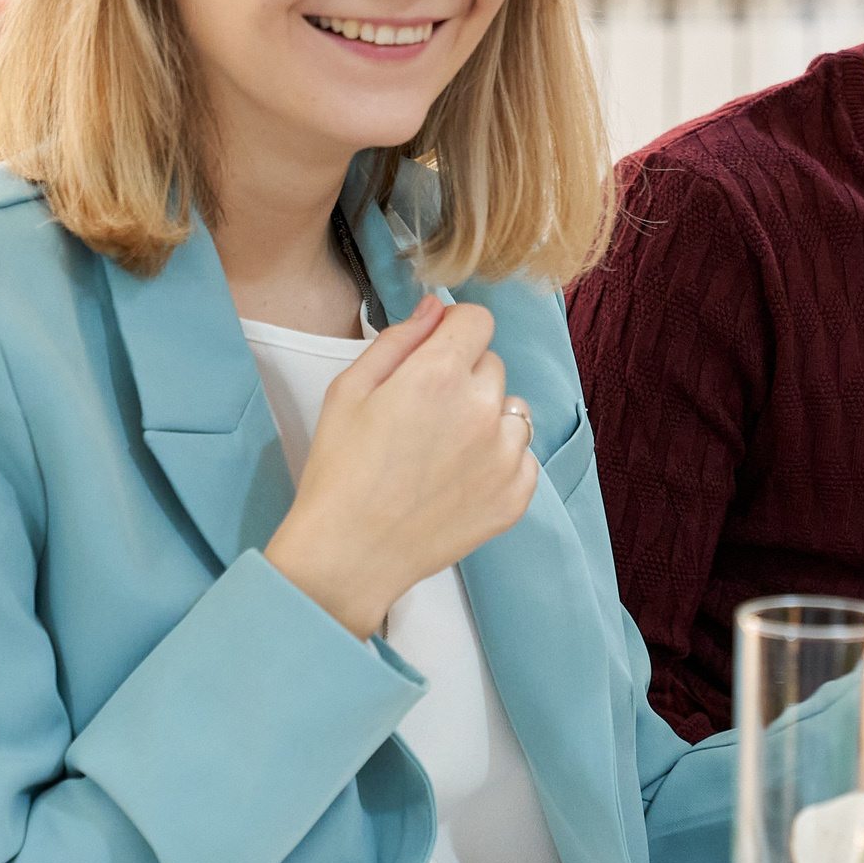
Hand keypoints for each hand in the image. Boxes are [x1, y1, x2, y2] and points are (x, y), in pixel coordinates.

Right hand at [266, 296, 539, 637]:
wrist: (350, 554)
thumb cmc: (340, 472)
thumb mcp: (349, 390)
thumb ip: (399, 339)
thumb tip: (435, 308)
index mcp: (439, 375)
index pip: (477, 320)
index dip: (454, 330)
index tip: (438, 349)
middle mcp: (483, 410)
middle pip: (492, 365)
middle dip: (463, 377)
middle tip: (424, 414)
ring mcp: (505, 456)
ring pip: (513, 411)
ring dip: (487, 419)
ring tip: (442, 450)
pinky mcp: (516, 495)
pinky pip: (523, 457)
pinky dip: (498, 462)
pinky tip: (458, 479)